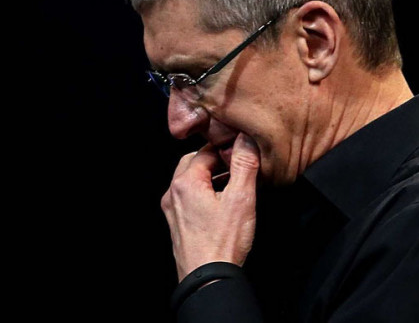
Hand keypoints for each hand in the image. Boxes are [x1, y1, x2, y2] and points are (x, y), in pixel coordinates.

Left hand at [161, 133, 260, 280]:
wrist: (208, 280)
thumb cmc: (222, 244)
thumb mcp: (242, 198)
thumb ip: (244, 164)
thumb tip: (245, 139)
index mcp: (186, 182)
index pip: (206, 150)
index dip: (227, 148)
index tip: (242, 152)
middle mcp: (174, 194)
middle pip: (194, 163)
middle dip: (216, 162)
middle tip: (238, 167)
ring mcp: (173, 211)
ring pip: (191, 182)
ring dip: (211, 179)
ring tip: (234, 186)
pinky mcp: (177, 225)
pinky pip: (189, 199)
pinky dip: (204, 195)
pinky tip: (222, 206)